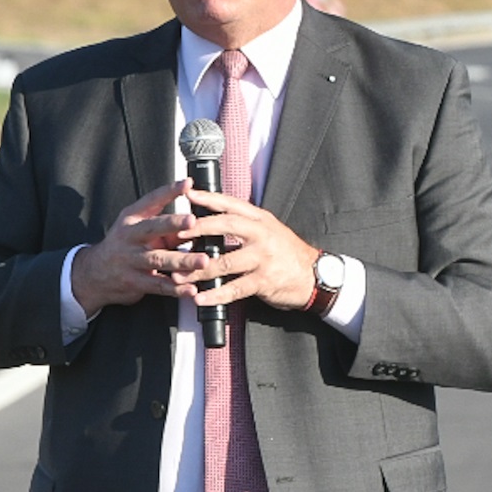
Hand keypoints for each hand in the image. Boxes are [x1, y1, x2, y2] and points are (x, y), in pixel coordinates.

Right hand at [69, 179, 214, 315]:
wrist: (94, 273)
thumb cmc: (125, 245)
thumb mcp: (138, 229)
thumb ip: (166, 228)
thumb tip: (198, 223)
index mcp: (132, 218)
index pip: (151, 200)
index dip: (169, 191)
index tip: (187, 183)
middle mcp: (130, 236)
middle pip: (152, 228)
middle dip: (173, 223)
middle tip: (193, 220)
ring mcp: (131, 260)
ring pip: (159, 259)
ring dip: (182, 260)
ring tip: (202, 260)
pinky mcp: (134, 282)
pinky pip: (158, 285)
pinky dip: (176, 289)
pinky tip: (190, 290)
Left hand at [173, 188, 320, 311]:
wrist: (314, 275)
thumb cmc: (286, 252)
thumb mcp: (269, 230)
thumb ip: (244, 225)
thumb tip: (210, 220)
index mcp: (260, 219)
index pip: (231, 204)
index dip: (209, 198)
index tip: (188, 194)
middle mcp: (261, 235)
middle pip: (225, 226)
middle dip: (198, 229)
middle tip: (177, 234)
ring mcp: (263, 258)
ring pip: (224, 262)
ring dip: (198, 270)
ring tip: (179, 275)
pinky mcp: (263, 281)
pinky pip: (234, 289)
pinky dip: (216, 295)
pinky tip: (201, 298)